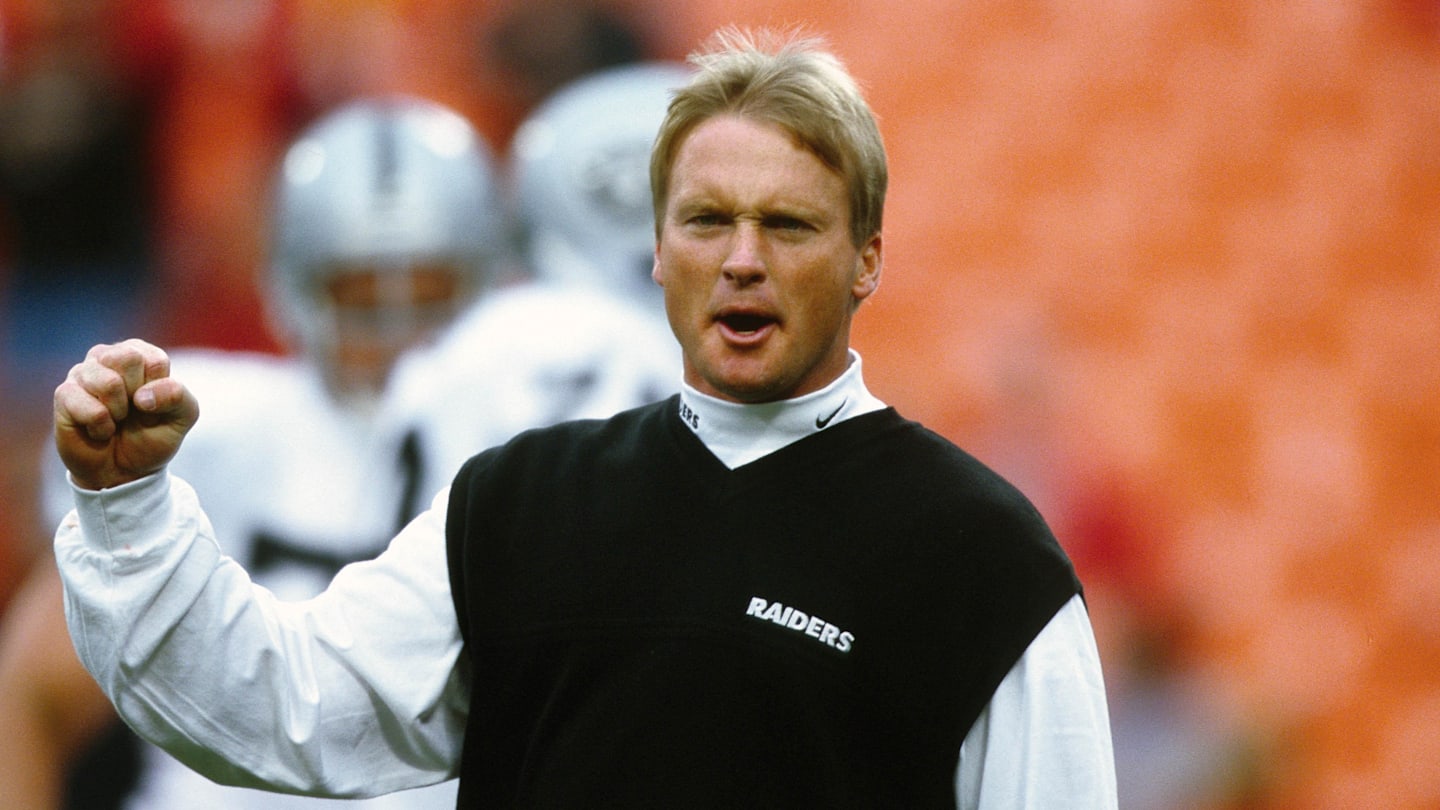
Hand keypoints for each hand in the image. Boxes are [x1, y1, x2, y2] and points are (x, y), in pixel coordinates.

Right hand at [53, 339, 198, 490]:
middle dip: (137, 396)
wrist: (122, 471)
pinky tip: (99, 429)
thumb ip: (178, 396)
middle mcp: (108, 356)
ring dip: (119, 413)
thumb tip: (142, 396)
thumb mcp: (182, 417)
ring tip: (116, 420)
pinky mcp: (64, 394)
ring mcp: (82, 373)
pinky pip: (91, 408)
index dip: (159, 391)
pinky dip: (101, 427)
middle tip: (132, 412)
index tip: (152, 406)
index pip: (156, 361)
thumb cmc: (152, 436)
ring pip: (108, 383)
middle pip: (128, 359)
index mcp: (140, 354)